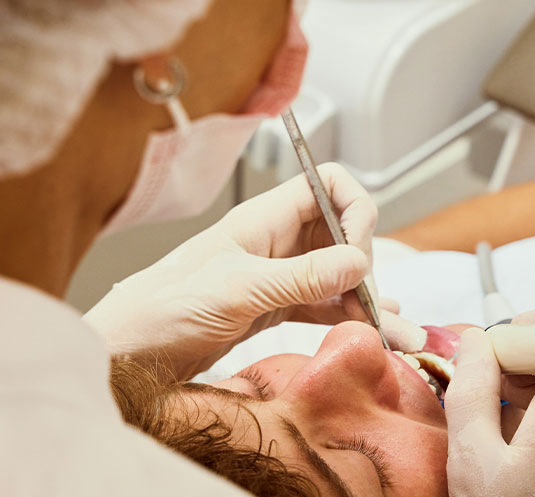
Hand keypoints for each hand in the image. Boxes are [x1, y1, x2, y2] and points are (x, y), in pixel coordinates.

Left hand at [85, 163, 422, 378]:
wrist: (133, 350)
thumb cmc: (167, 307)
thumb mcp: (238, 288)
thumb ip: (300, 276)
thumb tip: (358, 261)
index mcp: (266, 218)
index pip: (327, 184)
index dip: (353, 207)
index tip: (360, 246)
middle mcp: (279, 240)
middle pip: (342, 233)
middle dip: (367, 262)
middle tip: (370, 298)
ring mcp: (281, 274)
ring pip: (338, 274)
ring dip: (369, 298)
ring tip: (399, 331)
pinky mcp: (278, 306)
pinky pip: (325, 305)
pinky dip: (349, 316)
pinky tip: (373, 327)